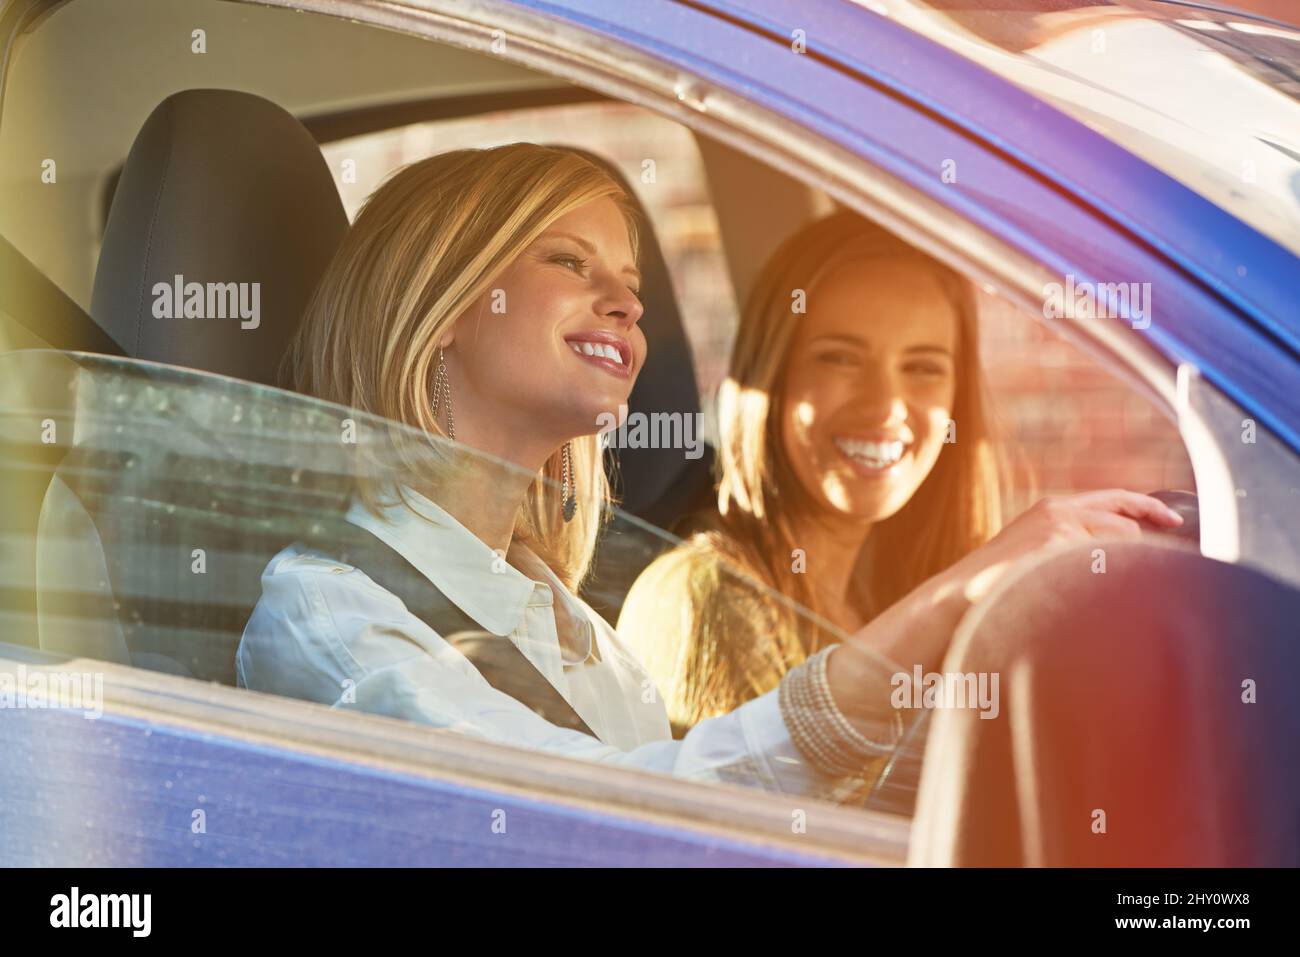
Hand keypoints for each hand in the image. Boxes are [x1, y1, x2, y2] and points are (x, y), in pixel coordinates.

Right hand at [827, 490, 1183, 720]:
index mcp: (1052, 510)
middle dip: (1141, 552)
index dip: (1148, 507)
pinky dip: (1098, 586)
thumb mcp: (1036, 560)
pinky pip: (1101, 565)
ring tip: (1083, 600)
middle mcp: (1056, 511)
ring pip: (1118, 548)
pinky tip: (1072, 600)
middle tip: (1150, 576)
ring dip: (1116, 575)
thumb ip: (1071, 551)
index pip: (1115, 499)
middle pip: (1126, 526)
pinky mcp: (1054, 546)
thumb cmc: (994, 590)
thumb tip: (1122, 560)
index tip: (1174, 520)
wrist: (954, 602)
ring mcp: (1055, 527)